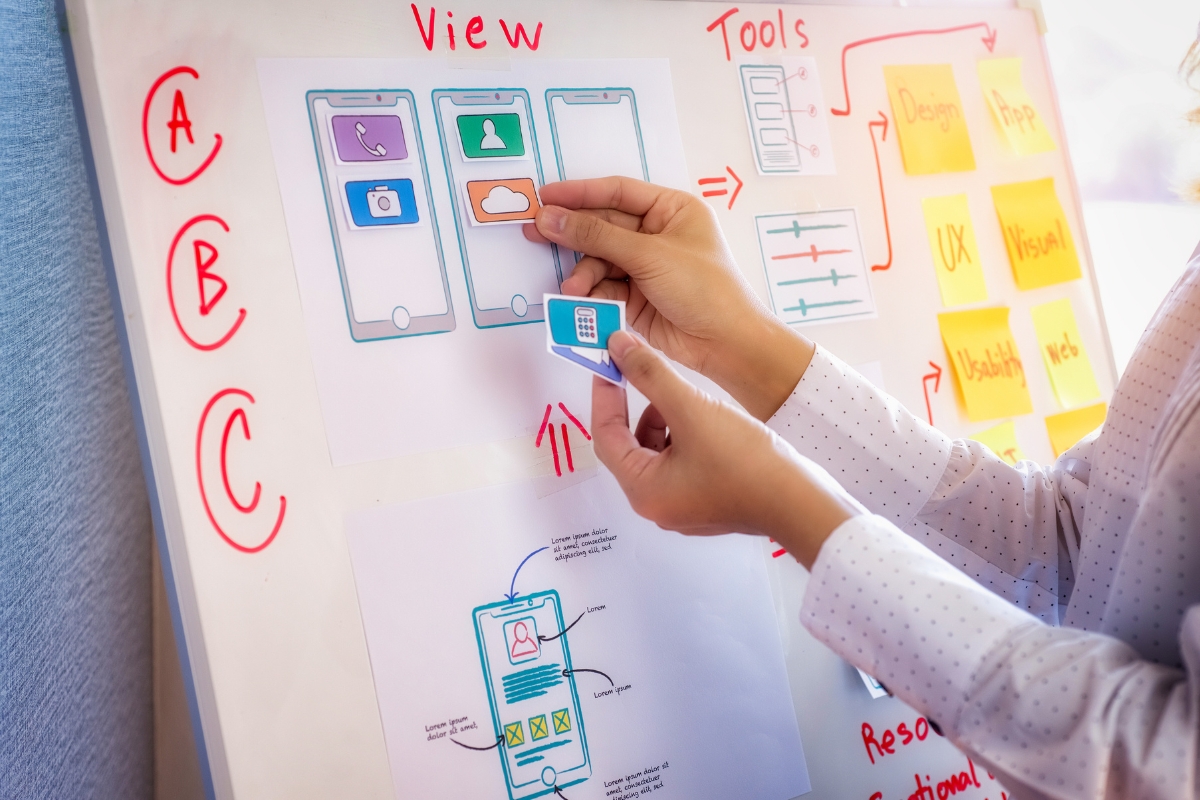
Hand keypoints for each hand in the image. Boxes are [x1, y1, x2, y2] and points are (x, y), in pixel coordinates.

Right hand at [525, 177, 813, 420]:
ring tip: (573, 287)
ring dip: (583, 272)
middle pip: (603, 226)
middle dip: (573, 234)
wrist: (727, 344)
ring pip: (599, 260)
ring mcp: (646, 266)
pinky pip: (603, 286)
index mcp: (671, 209)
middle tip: (536, 234)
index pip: (617, 193)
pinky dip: (591, 292)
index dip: (580, 193)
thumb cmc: (704, 289)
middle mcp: (658, 233)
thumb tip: (550, 217)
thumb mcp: (649, 255)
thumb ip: (596, 236)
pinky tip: (582, 299)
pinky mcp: (637, 296)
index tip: (546, 196)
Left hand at [593, 331, 859, 566]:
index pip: (605, 436)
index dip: (604, 396)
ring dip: (662, 420)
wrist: (800, 502)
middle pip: (628, 446)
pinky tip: (704, 417)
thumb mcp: (692, 408)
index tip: (609, 365)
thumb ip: (651, 375)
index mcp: (643, 490)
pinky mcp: (706, 502)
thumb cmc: (745, 462)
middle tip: (641, 372)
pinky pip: (679, 464)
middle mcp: (656, 505)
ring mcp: (682, 507)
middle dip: (634, 407)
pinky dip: (683, 436)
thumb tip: (618, 347)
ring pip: (656, 453)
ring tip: (682, 394)